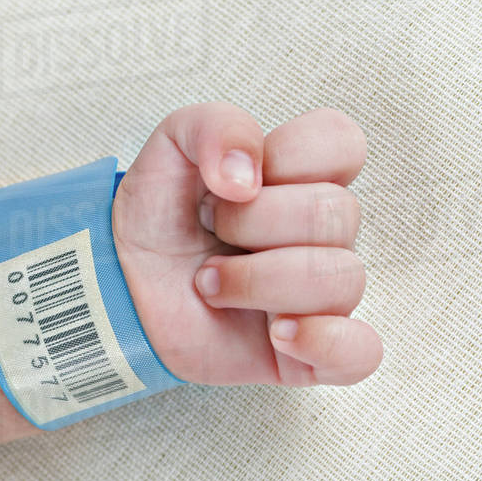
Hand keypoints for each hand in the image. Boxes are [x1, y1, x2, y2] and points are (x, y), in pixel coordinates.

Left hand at [113, 103, 381, 386]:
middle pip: (337, 214)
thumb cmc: (158, 218)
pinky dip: (325, 341)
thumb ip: (215, 126)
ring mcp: (320, 298)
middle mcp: (321, 238)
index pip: (343, 145)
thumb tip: (249, 176)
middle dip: (254, 223)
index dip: (289, 157)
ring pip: (341, 279)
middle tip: (211, 237)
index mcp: (301, 181)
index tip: (236, 182)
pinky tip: (277, 333)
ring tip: (211, 286)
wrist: (120, 284)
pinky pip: (361, 352)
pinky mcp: (310, 354)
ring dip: (259, 281)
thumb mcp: (172, 147)